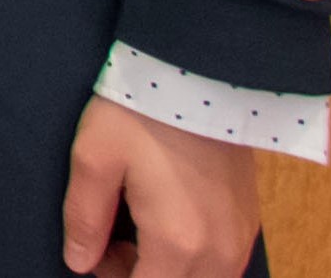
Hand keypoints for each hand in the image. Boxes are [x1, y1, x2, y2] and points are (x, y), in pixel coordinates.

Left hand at [62, 97, 262, 277]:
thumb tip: (79, 262)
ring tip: (137, 228)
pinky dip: (193, 259)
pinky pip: (221, 265)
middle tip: (113, 239)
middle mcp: (218, 252)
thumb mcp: (94, 159)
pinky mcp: (250, 221)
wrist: (200, 72)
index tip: (96, 249)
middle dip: (141, 276)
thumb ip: (84, 219)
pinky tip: (169, 222)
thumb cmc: (140, 113)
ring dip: (168, 270)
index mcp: (178, 244)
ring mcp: (240, 238)